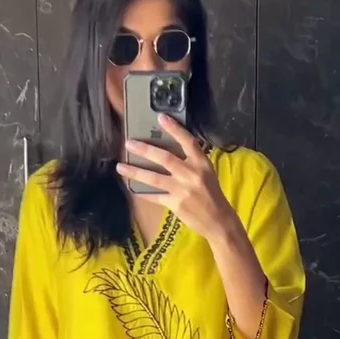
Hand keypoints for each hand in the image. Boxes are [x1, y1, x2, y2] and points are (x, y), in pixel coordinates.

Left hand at [116, 115, 235, 242]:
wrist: (218, 221)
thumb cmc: (212, 194)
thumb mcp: (207, 173)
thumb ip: (192, 161)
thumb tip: (169, 150)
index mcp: (201, 163)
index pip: (188, 141)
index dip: (174, 129)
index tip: (160, 117)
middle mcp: (191, 174)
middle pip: (164, 157)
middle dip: (144, 150)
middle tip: (128, 143)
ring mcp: (182, 189)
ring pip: (154, 177)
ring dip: (135, 171)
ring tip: (120, 167)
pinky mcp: (175, 204)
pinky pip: (155, 196)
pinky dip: (143, 192)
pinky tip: (131, 188)